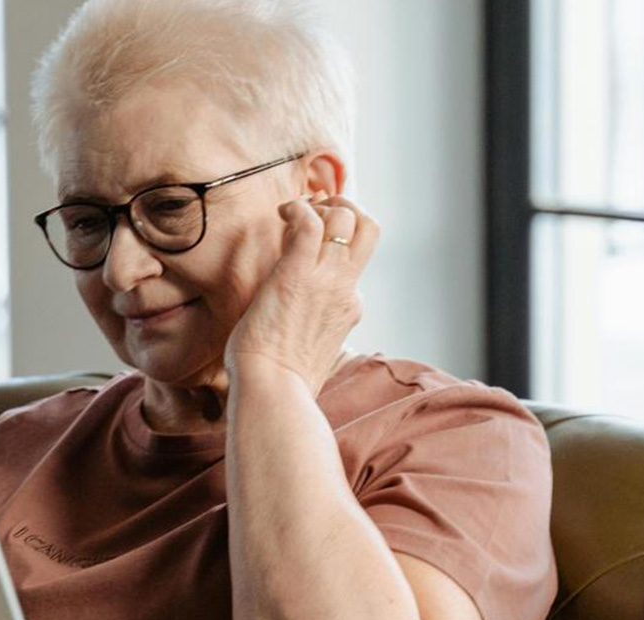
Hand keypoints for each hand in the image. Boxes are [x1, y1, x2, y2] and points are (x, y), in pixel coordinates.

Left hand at [224, 196, 379, 393]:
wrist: (274, 390)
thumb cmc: (282, 381)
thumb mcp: (314, 353)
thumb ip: (317, 336)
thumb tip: (307, 337)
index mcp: (350, 308)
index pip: (356, 263)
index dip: (338, 242)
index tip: (315, 237)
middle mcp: (345, 289)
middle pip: (368, 229)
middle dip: (347, 207)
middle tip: (317, 209)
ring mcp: (325, 280)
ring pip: (345, 219)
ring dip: (321, 204)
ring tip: (294, 210)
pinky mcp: (296, 273)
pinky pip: (309, 223)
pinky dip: (298, 208)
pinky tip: (281, 213)